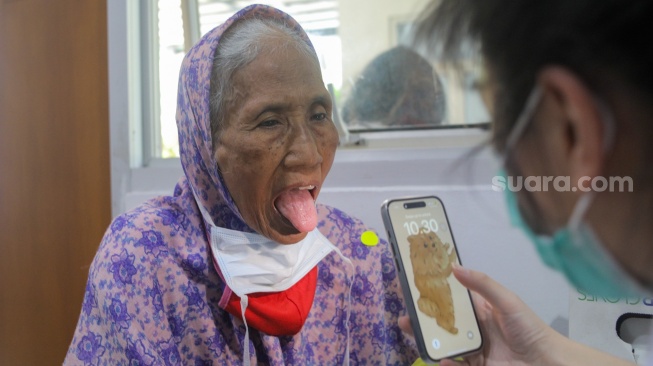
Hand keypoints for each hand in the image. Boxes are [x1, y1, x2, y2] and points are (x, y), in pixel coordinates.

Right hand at [399, 264, 556, 365]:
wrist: (549, 364)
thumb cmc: (530, 329)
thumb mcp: (508, 302)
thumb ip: (483, 285)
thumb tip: (455, 267)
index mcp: (480, 310)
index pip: (452, 299)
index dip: (434, 294)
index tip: (415, 287)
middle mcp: (474, 330)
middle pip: (443, 324)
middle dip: (423, 320)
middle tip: (405, 317)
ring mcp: (474, 351)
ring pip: (445, 345)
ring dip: (429, 341)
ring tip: (414, 335)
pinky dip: (446, 364)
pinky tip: (442, 360)